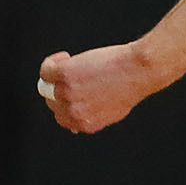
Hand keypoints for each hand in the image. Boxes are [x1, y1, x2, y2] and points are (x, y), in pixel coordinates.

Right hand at [38, 44, 160, 133]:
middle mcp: (74, 112)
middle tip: (76, 75)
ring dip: (57, 73)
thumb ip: (93, 120)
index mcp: (85, 124)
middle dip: (61, 87)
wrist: (139, 71)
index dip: (65, 103)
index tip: (73, 90)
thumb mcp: (114, 112)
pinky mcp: (64, 75)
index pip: (62, 118)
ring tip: (73, 64)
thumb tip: (75, 127)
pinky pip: (46, 70)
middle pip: (52, 101)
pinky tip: (67, 57)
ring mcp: (66, 94)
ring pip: (46, 85)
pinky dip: (53, 61)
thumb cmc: (131, 87)